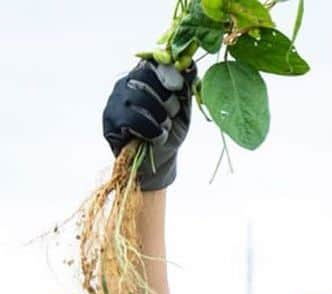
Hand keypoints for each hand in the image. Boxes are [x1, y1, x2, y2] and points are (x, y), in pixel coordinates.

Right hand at [102, 60, 196, 189]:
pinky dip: (152, 130)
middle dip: (166, 99)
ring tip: (163, 128)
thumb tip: (191, 63)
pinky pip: (133, 118)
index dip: (168, 74)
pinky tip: (155, 138)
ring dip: (160, 117)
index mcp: (143, 78)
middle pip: (146, 76)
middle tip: (170, 116)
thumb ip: (185, 87)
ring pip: (140, 97)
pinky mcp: (110, 120)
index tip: (178, 89)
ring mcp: (115, 101)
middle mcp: (126, 84)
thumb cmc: (169, 134)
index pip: (152, 62)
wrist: (158, 165)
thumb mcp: (182, 110)